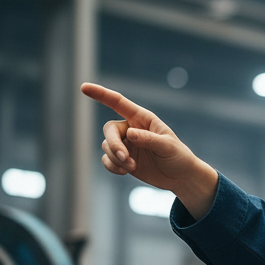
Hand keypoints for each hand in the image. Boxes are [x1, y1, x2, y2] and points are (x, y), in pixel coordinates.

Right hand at [80, 82, 218, 219]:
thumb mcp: (168, 146)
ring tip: (132, 167)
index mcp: (142, 118)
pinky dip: (112, 166)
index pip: (118, 103)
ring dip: (116, 158)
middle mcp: (131, 128)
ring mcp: (126, 144)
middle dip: (114, 145)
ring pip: (107, 146)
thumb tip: (129, 134)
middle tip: (125, 158)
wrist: (180, 177)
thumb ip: (149, 139)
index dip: (101, 94)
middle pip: (109, 129)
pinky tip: (124, 172)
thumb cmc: (178, 156)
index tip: (84, 87)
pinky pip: (107, 160)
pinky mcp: (123, 159)